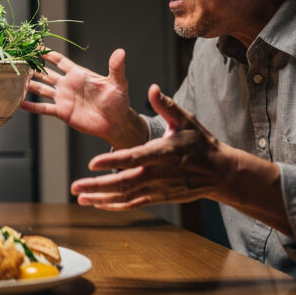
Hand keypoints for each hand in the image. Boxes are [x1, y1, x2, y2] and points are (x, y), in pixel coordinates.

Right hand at [21, 48, 145, 147]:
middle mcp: (68, 85)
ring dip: (30, 84)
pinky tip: (21, 103)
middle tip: (19, 59)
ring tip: (15, 79)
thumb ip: (116, 67)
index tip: (35, 46)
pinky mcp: (62, 112)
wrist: (116, 123)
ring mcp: (64, 98)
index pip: (60, 61)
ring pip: (42, 89)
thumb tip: (121, 52)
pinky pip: (44, 108)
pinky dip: (33, 107)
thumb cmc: (118, 101)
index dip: (48, 54)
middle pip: (46, 73)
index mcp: (79, 74)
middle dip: (33, 66)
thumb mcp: (117, 82)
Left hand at [70, 84, 238, 209]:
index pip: (134, 158)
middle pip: (124, 182)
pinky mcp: (158, 198)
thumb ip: (167, 106)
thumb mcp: (187, 121)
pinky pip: (132, 203)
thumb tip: (152, 88)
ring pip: (125, 196)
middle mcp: (158, 174)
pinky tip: (97, 203)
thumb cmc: (201, 143)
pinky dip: (114, 205)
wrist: (220, 173)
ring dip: (101, 197)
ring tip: (79, 197)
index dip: (112, 161)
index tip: (91, 163)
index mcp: (163, 153)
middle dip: (97, 185)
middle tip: (74, 186)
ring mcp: (158, 189)